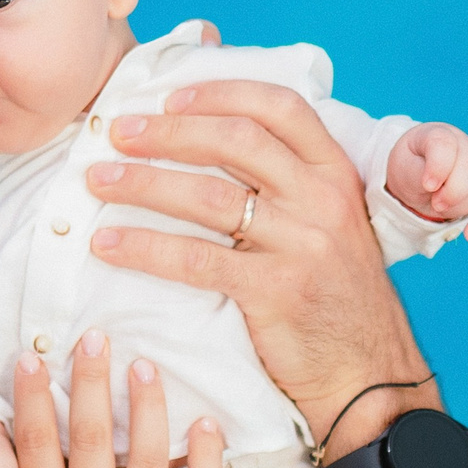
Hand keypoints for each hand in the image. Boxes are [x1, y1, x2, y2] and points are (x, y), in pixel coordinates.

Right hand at [0, 332, 221, 467]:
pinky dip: (205, 458)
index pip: (35, 445)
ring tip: (146, 365)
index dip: (32, 396)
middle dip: (91, 379)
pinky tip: (206, 423)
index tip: (33, 355)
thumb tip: (21, 456)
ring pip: (145, 455)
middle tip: (97, 336)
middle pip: (90, 436)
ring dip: (146, 403)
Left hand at [85, 81, 441, 457]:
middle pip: (236, 141)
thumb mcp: (332, 227)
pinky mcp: (276, 291)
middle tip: (119, 132)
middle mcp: (323, 200)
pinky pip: (197, 260)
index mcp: (336, 175)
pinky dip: (145, 248)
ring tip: (99, 180)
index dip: (221, 93)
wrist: (369, 374)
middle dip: (169, 131)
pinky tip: (108, 246)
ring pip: (209, 197)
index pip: (280, 108)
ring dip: (143, 184)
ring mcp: (302, 244)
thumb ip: (291, 187)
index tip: (170, 97)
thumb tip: (215, 145)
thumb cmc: (337, 298)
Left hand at [385, 122, 467, 240]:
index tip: (427, 186)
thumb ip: (416, 172)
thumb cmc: (411, 167)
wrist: (419, 172)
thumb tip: (433, 185)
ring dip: (459, 206)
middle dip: (452, 192)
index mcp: (440, 134)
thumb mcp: (403, 166)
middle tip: (435, 203)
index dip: (438, 167)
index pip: (445, 145)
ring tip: (439, 206)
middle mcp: (465, 146)